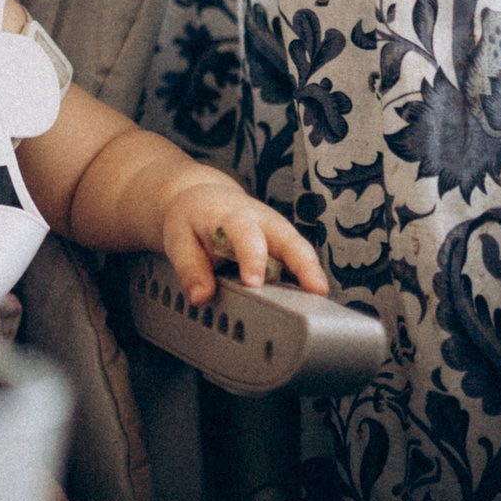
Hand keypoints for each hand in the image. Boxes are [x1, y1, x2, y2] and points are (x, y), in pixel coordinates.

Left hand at [161, 182, 328, 303]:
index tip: (254, 282)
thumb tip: (201, 297)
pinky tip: (312, 301)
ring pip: (302, 252)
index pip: (245, 234)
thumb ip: (190, 268)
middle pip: (289, 240)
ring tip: (321, 301)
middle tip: (315, 291)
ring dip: (313, 275)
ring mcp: (279, 232)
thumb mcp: (178, 237)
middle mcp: (263, 220)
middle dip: (303, 264)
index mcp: (232, 215)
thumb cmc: (192, 218)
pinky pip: (300, 262)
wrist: (204, 198)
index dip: (252, 257)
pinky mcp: (286, 245)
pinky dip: (308, 280)